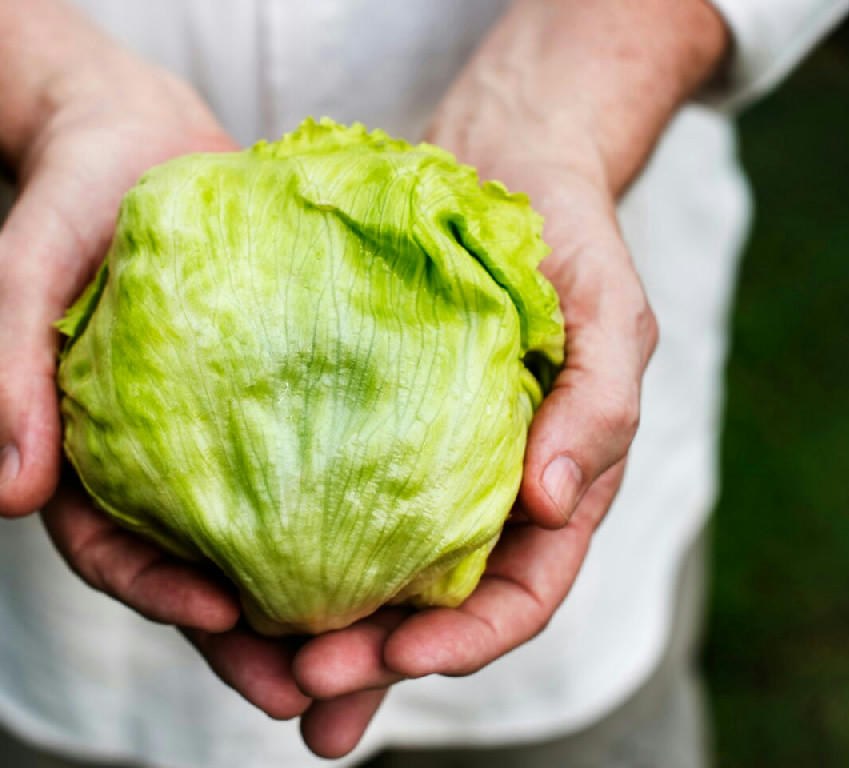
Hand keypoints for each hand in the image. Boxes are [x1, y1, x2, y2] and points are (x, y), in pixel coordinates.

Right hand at [0, 60, 375, 731]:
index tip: (217, 614)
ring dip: (309, 605)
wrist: (130, 136)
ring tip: (372, 654)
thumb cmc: (63, 202)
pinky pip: (314, 464)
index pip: (110, 551)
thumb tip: (10, 498)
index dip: (156, 594)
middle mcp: (156, 462)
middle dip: (247, 642)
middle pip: (196, 571)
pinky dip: (349, 513)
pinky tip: (404, 544)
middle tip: (311, 692)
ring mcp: (219, 435)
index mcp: (86, 456)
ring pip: (264, 539)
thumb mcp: (20, 276)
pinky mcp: (279, 394)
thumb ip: (8, 376)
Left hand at [275, 124, 657, 755]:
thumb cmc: (568, 237)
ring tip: (265, 677)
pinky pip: (329, 501)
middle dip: (376, 662)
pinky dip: (292, 549)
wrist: (502, 162)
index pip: (523, 594)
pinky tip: (237, 580)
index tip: (402, 658)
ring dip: (328, 634)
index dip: (468, 643)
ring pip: (376, 576)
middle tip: (307, 687)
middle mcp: (485, 497)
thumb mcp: (611, 311)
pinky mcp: (365, 428)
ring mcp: (421, 467)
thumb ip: (600, 406)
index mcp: (557, 490)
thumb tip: (554, 503)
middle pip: (436, 610)